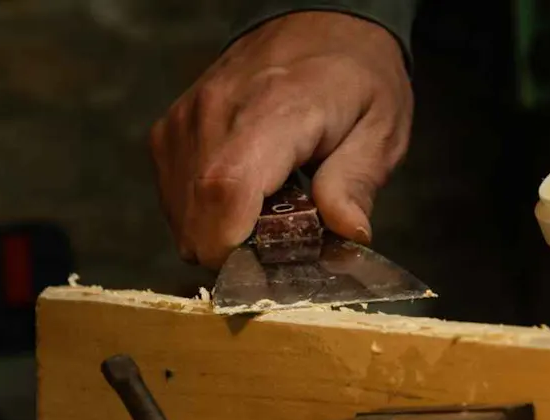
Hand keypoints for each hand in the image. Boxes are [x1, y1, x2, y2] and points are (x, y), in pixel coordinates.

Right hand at [149, 12, 411, 267]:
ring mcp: (185, 120)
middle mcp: (217, 111)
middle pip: (198, 217)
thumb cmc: (354, 78)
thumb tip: (347, 233)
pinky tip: (243, 192)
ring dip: (221, 231)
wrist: (317, 24)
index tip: (265, 266)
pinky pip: (173, 199)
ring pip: (182, 217)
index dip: (233, 245)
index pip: (227, 187)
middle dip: (238, 251)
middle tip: (283, 233)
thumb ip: (356, 182)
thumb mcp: (380, 128)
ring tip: (266, 204)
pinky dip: (204, 213)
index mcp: (275, 109)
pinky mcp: (168, 131)